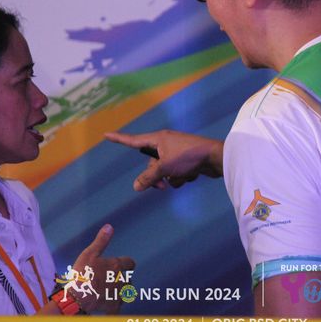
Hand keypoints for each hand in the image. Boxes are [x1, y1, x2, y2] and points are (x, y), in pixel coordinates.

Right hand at [71, 224, 134, 313]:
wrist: (77, 297)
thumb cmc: (82, 273)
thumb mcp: (90, 253)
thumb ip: (101, 240)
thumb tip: (109, 226)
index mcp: (117, 266)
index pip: (130, 263)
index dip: (127, 264)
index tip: (125, 265)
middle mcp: (121, 280)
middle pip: (128, 279)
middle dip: (123, 279)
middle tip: (112, 280)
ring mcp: (118, 295)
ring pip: (125, 293)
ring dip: (121, 292)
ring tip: (112, 292)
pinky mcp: (113, 307)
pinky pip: (117, 307)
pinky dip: (114, 307)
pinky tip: (108, 307)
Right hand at [105, 130, 223, 190]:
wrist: (215, 157)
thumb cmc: (189, 156)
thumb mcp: (165, 167)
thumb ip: (149, 177)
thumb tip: (136, 186)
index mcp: (158, 139)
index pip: (133, 140)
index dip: (119, 139)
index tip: (105, 135)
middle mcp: (165, 144)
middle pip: (151, 165)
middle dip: (156, 177)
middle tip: (162, 186)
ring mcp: (176, 153)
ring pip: (164, 172)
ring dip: (172, 179)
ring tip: (183, 175)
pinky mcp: (186, 161)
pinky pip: (176, 174)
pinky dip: (182, 177)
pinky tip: (193, 174)